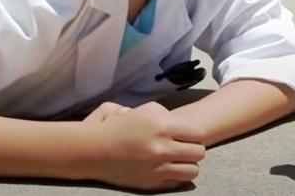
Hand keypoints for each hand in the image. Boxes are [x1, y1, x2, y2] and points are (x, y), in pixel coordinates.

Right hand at [89, 102, 205, 190]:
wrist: (96, 150)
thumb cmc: (119, 127)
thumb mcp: (143, 111)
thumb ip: (166, 114)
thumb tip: (181, 125)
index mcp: (161, 126)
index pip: (198, 133)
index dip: (194, 134)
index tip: (187, 134)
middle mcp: (162, 148)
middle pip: (199, 152)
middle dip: (193, 149)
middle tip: (184, 148)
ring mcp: (158, 167)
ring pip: (193, 170)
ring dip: (188, 165)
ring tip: (178, 160)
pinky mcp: (152, 182)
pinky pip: (178, 181)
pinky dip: (176, 175)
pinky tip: (167, 168)